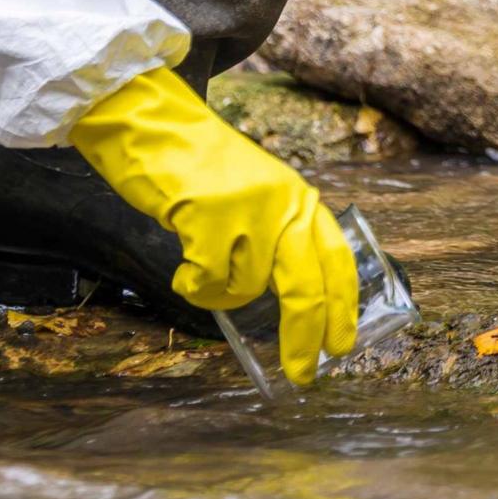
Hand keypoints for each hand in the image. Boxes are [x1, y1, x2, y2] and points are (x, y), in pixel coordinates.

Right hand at [66, 67, 357, 382]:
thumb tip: (295, 301)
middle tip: (302, 373)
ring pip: (247, 288)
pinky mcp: (210, 216)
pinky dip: (195, 287)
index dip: (342, 309)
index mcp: (299, 199)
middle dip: (305, 337)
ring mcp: (248, 210)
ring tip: (201, 270)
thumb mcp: (260, 194)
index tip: (342, 346)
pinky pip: (209, 281)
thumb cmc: (201, 166)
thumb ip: (280, 235)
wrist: (154, 125)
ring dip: (222, 295)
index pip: (336, 261)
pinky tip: (184, 269)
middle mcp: (284, 204)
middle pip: (307, 287)